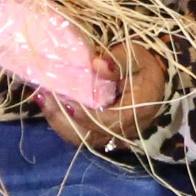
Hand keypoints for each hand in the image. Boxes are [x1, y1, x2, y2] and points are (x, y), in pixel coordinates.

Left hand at [46, 42, 167, 152]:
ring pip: (81, 138)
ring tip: (41, 98)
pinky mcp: (102, 135)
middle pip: (90, 135)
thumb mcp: (136, 56)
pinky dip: (62, 122)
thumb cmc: (144, 66)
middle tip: (42, 96)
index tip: (66, 101)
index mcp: (137, 111)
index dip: (86, 115)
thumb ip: (116, 60)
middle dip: (62, 118)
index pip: (109, 121)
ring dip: (58, 121)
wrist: (154, 82)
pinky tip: (48, 105)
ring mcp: (113, 136)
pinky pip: (80, 135)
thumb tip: (96, 65)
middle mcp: (125, 130)